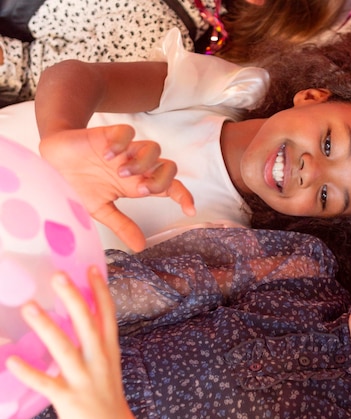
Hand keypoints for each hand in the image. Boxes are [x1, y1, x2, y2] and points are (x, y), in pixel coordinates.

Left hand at [6, 268, 135, 418]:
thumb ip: (93, 347)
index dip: (100, 291)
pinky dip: (30, 372)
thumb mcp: (107, 368)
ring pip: (65, 349)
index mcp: (109, 352)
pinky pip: (47, 384)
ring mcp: (84, 380)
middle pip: (87, 325)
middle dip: (74, 299)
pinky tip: (12, 361)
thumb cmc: (107, 402)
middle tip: (59, 276)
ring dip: (47, 328)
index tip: (91, 268)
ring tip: (30, 307)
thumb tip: (77, 325)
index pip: (107, 316)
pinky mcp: (69, 400)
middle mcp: (99, 361)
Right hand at [39, 125, 195, 251]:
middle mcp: (137, 167)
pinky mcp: (110, 134)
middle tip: (140, 190)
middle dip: (161, 180)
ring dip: (141, 163)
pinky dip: (121, 143)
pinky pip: (128, 132)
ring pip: (154, 149)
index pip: (170, 188)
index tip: (190, 210)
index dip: (183, 196)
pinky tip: (106, 154)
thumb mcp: (100, 210)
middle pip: (169, 167)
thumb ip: (122, 225)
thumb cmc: (80, 185)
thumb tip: (140, 247)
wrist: (53, 162)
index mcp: (138, 185)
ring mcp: (126, 151)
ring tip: (119, 172)